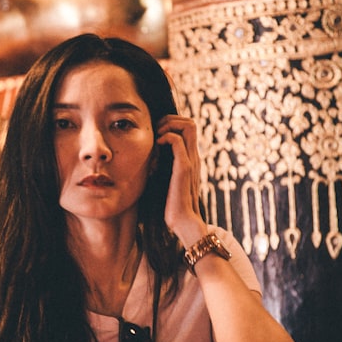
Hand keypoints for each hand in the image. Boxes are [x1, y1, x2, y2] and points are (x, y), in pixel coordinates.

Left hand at [155, 114, 206, 245]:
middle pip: (190, 122)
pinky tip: (156, 148)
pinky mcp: (184, 168)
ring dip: (169, 125)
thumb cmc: (171, 204)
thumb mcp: (165, 180)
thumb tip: (148, 160)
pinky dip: (166, 138)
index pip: (188, 127)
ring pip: (188, 126)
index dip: (171, 124)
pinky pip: (177, 141)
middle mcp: (193, 156)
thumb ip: (163, 168)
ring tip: (157, 137)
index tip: (156, 134)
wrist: (183, 221)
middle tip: (155, 132)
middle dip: (170, 120)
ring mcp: (191, 160)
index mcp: (190, 158)